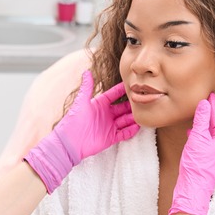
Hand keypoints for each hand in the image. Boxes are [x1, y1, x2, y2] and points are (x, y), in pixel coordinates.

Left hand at [24, 70, 139, 192]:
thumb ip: (87, 87)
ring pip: (126, 120)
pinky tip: (139, 126)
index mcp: (99, 104)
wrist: (68, 143)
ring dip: (134, 117)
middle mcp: (106, 114)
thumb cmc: (73, 121)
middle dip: (132, 104)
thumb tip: (87, 71)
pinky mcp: (110, 138)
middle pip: (123, 107)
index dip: (123, 90)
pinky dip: (131, 130)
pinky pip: (124, 133)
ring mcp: (109, 126)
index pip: (114, 95)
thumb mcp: (81, 102)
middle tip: (144, 98)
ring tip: (145, 112)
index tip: (134, 84)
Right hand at [167, 92, 214, 214]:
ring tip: (202, 111)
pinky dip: (202, 132)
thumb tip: (205, 104)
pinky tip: (193, 130)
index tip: (210, 95)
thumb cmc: (196, 165)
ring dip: (208, 121)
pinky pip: (207, 140)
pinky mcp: (207, 158)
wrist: (192, 188)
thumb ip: (201, 120)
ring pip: (214, 132)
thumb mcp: (198, 138)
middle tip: (209, 100)